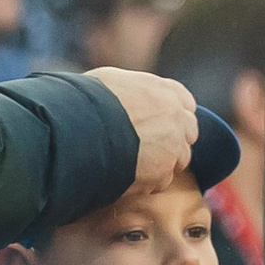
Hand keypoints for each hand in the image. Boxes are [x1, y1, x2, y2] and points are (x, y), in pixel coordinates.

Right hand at [86, 67, 197, 187]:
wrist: (76, 130)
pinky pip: (161, 181)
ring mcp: (172, 146)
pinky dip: (147, 181)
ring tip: (132, 163)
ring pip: (179, 159)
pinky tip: (125, 177)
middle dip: (173, 139)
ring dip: (162, 163)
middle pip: (188, 132)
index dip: (173, 114)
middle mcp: (175, 117)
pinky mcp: (162, 173)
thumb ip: (131, 91)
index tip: (163, 122)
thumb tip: (126, 96)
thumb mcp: (108, 82)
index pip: (184, 103)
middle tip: (148, 146)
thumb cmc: (83, 102)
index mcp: (163, 91)